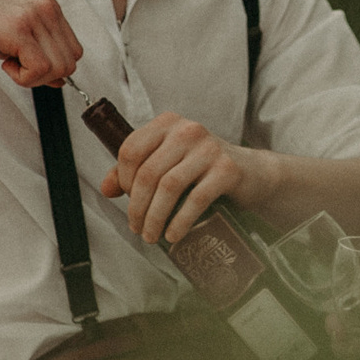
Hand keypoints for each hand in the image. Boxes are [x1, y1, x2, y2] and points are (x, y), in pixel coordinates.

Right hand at [0, 0, 82, 86]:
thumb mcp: (13, 39)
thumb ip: (40, 55)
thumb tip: (61, 81)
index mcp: (49, 6)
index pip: (74, 50)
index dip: (52, 67)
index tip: (25, 64)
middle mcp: (47, 7)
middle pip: (71, 61)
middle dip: (45, 76)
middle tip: (15, 66)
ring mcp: (34, 16)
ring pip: (59, 68)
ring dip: (33, 77)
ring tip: (8, 62)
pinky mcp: (18, 28)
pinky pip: (40, 69)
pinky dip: (23, 77)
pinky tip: (4, 63)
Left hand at [98, 113, 265, 243]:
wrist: (253, 173)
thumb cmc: (204, 169)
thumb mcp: (169, 162)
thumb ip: (137, 171)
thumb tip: (107, 188)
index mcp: (168, 124)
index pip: (131, 149)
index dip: (123, 180)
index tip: (128, 201)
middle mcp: (188, 130)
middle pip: (148, 172)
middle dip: (137, 207)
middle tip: (137, 228)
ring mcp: (209, 149)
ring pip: (169, 186)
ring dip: (155, 217)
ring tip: (152, 236)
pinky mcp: (227, 169)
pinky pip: (196, 199)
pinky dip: (180, 221)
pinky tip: (173, 235)